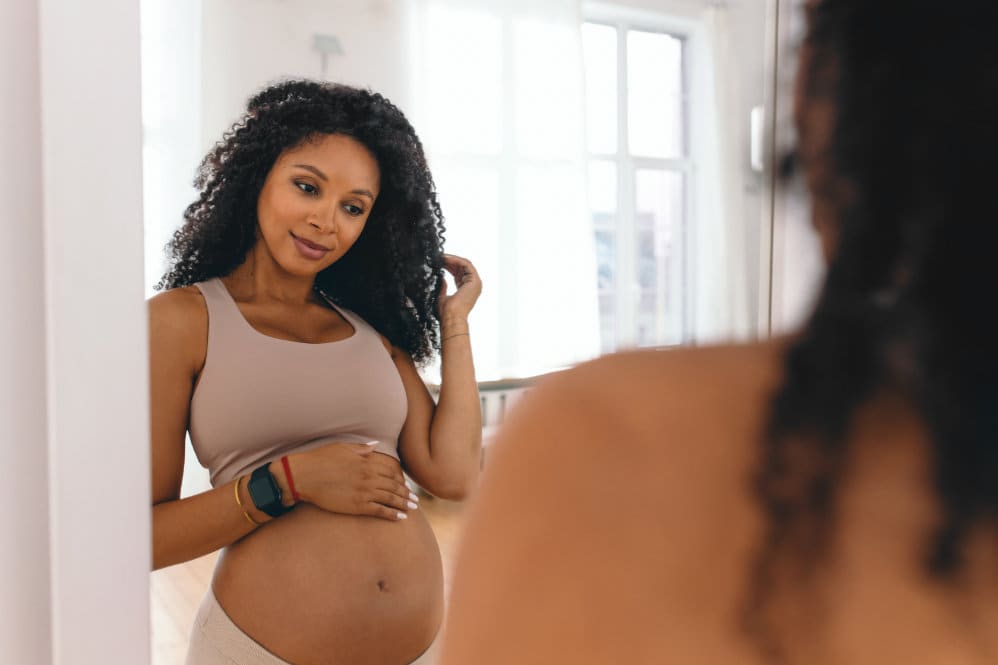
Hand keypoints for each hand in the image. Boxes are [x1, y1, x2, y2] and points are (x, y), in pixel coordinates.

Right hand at [289, 442, 417, 520]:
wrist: (304, 476)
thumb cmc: (320, 459)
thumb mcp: (343, 448)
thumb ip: (362, 448)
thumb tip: (375, 444)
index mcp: (367, 461)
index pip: (392, 470)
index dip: (401, 478)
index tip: (406, 484)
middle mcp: (369, 476)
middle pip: (394, 485)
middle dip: (406, 493)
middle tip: (416, 500)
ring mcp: (364, 491)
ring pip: (391, 498)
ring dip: (404, 504)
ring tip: (413, 508)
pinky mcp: (357, 505)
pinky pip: (380, 510)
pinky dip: (392, 514)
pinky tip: (401, 518)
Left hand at [438, 254, 481, 322]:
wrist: (452, 316)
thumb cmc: (448, 311)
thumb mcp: (443, 296)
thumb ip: (443, 287)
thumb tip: (441, 278)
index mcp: (466, 290)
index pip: (459, 274)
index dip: (450, 266)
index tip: (440, 262)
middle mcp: (472, 285)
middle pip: (462, 268)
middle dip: (451, 261)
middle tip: (440, 257)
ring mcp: (475, 283)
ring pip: (465, 264)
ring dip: (453, 259)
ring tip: (442, 257)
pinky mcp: (475, 280)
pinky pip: (466, 264)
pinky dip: (456, 260)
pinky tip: (446, 259)